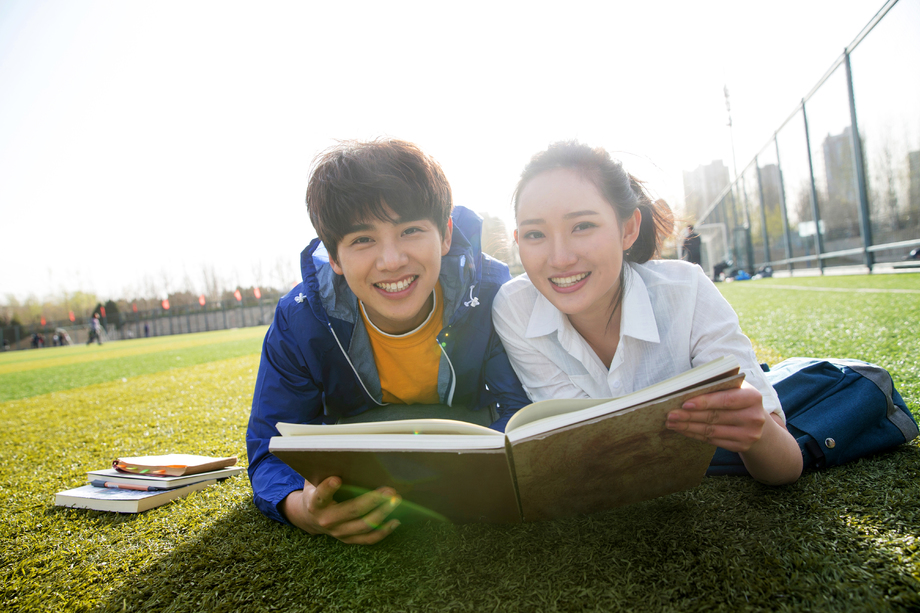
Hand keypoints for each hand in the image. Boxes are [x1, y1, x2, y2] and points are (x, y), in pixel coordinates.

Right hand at [281, 477, 401, 544]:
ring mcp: (338, 532)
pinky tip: (395, 521)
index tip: (337, 479)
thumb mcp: (315, 480)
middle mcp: (326, 520)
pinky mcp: (348, 539)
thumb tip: (344, 454)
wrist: (309, 517)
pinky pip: (368, 539)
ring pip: (363, 526)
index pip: (321, 496)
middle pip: (352, 511)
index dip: (328, 489)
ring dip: (382, 513)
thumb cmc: (317, 491)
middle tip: (389, 490)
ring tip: (396, 501)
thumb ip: (325, 470)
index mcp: (315, 503)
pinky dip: (383, 531)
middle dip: (372, 500)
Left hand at [665, 383, 765, 452]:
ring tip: (672, 422)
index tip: (684, 404)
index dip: (704, 402)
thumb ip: (717, 385)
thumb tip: (686, 387)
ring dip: (688, 427)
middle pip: (715, 417)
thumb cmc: (738, 398)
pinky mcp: (741, 446)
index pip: (725, 400)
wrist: (757, 420)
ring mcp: (749, 434)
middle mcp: (754, 417)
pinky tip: (683, 429)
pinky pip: (713, 441)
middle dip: (690, 416)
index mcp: (752, 397)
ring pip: (711, 431)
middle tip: (671, 414)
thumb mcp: (735, 387)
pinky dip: (695, 434)